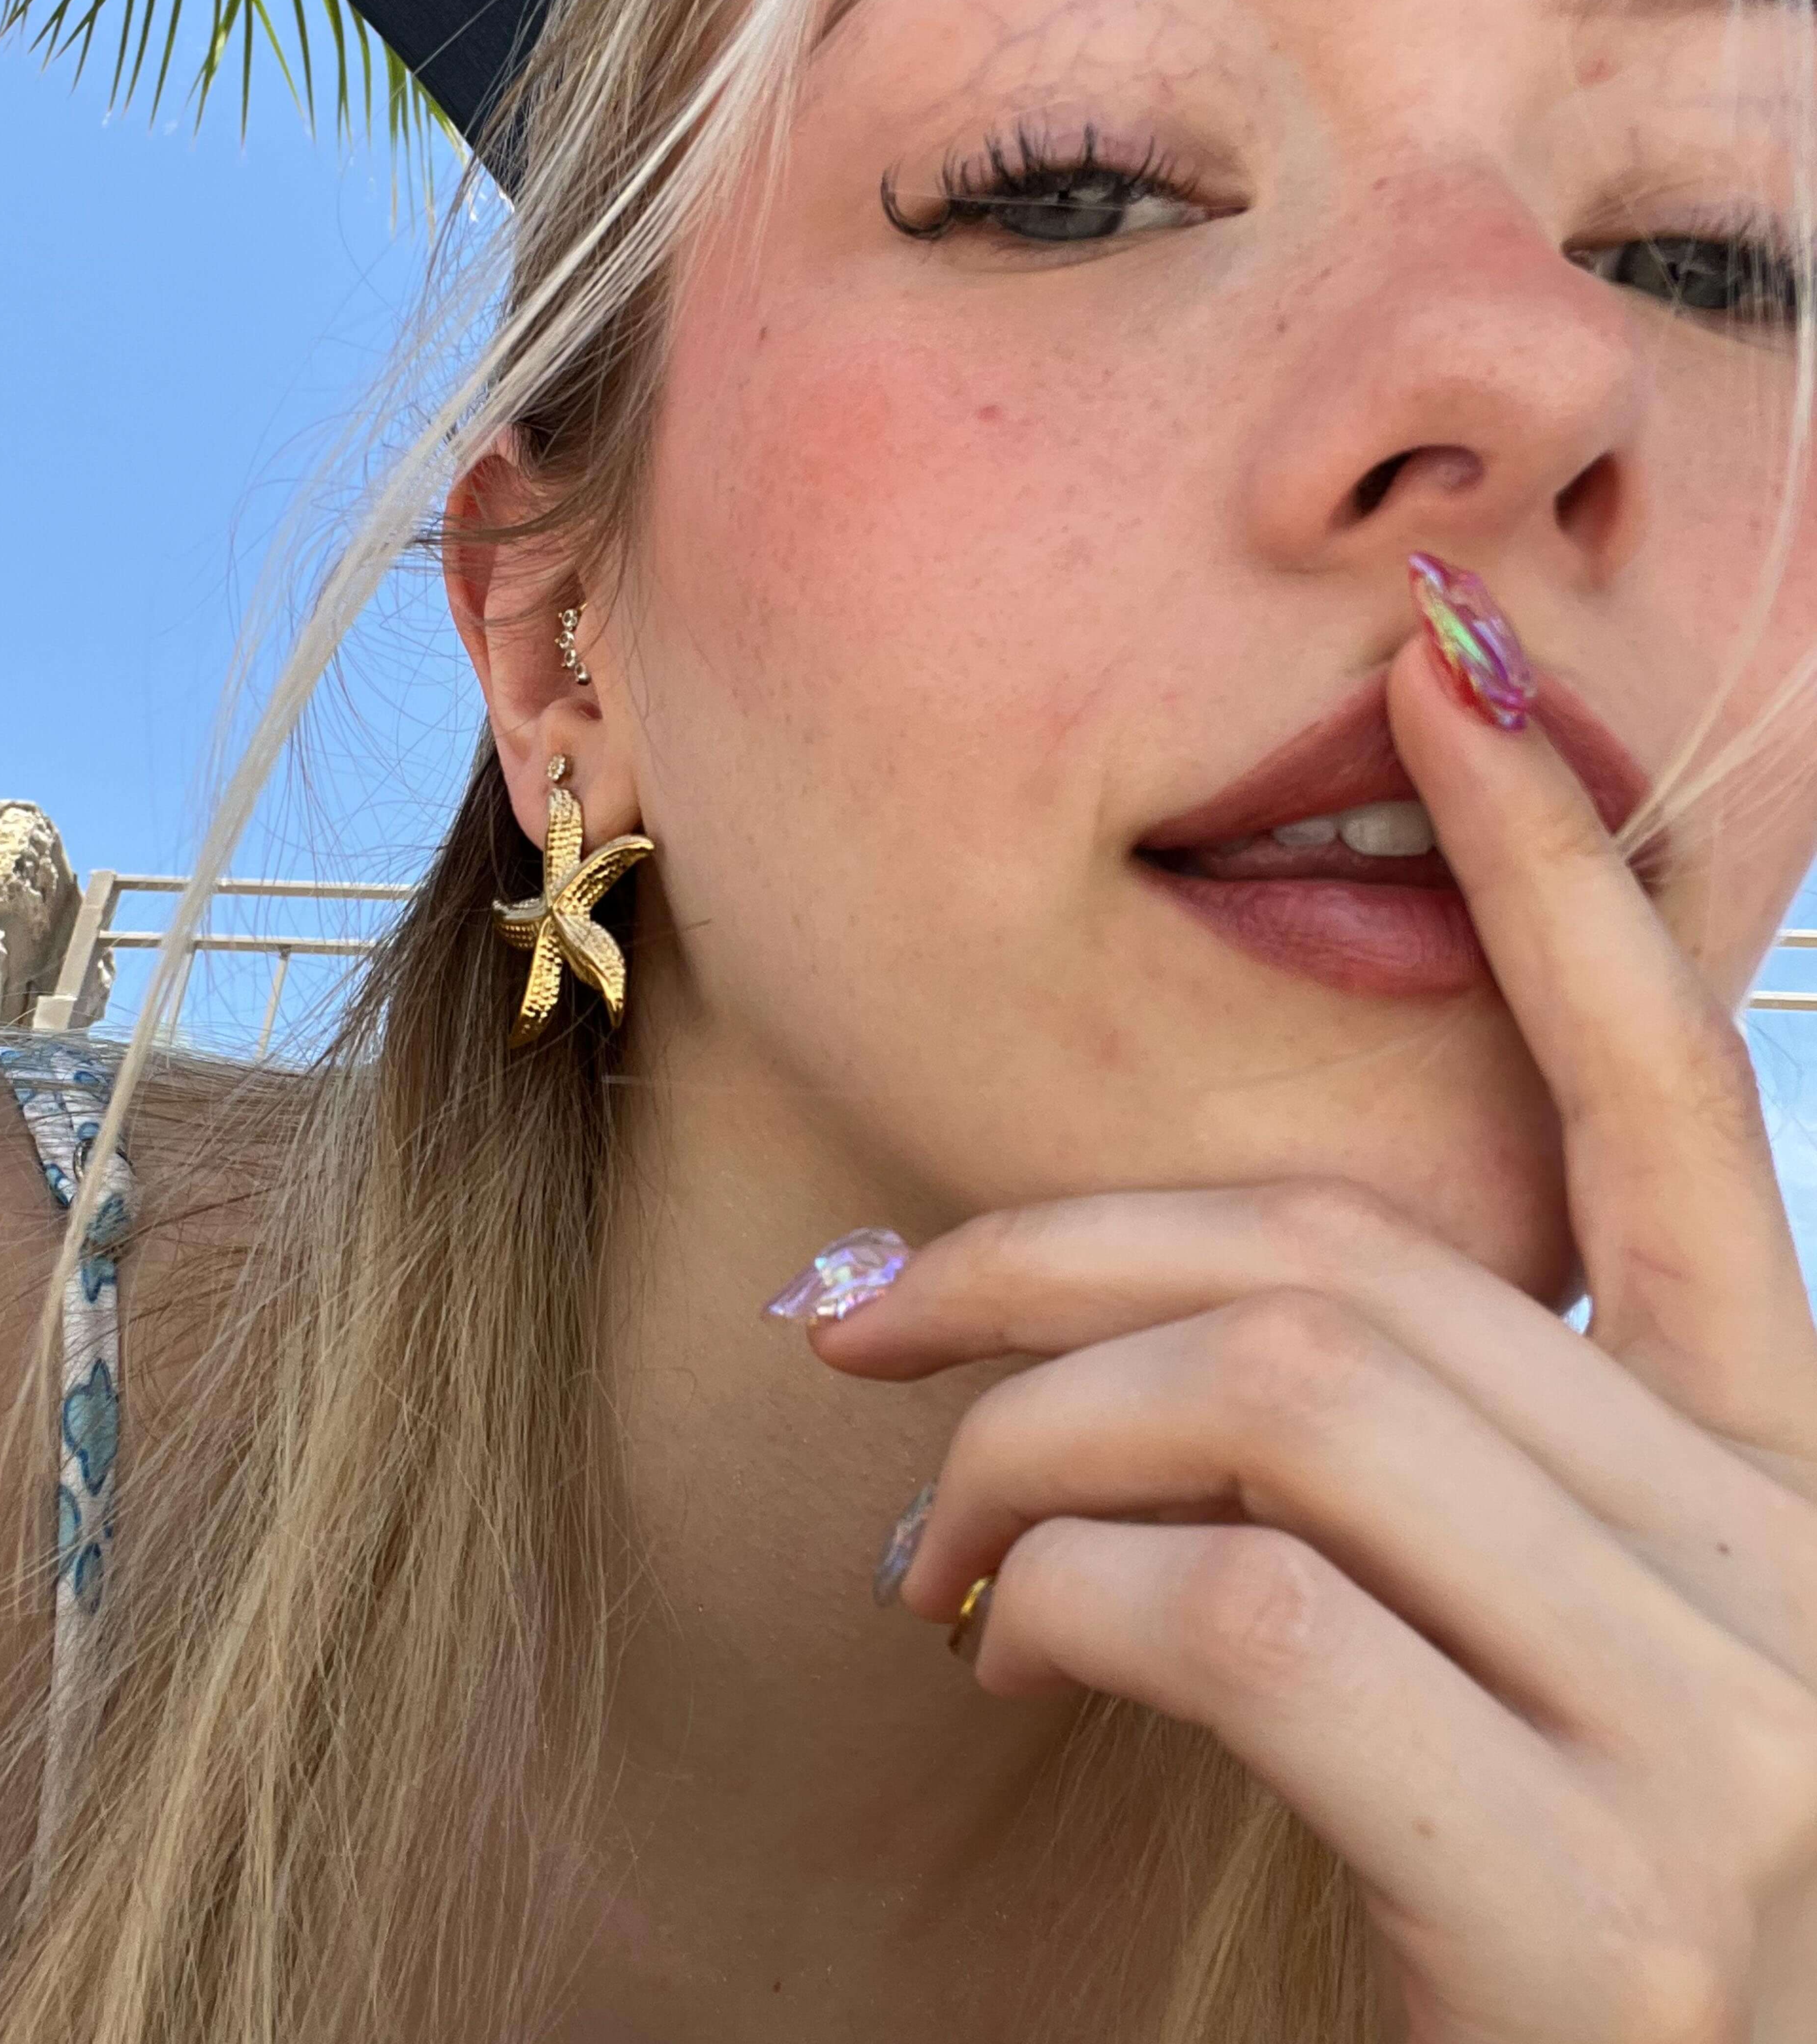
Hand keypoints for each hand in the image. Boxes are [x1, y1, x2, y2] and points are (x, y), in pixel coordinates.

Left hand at [808, 637, 1816, 2042]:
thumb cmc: (1489, 1900)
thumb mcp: (1475, 1636)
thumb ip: (1394, 1464)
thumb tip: (1132, 1316)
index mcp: (1776, 1483)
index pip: (1667, 1116)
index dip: (1558, 881)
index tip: (1441, 670)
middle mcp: (1799, 1576)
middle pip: (1356, 1265)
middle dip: (1053, 1255)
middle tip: (854, 1320)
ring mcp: (1736, 1740)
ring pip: (1283, 1401)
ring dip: (1024, 1441)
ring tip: (919, 1541)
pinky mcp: (1607, 1905)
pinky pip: (1240, 1611)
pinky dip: (1056, 1596)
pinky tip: (994, 1646)